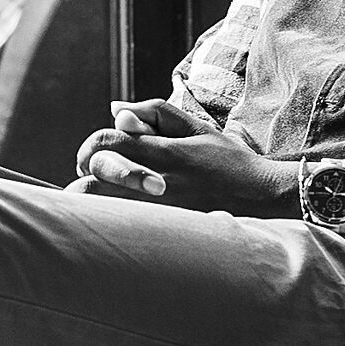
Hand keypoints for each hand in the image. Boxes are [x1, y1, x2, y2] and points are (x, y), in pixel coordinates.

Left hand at [73, 100, 296, 215]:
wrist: (262, 199)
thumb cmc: (229, 162)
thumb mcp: (196, 128)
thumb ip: (155, 114)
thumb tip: (116, 111)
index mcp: (164, 154)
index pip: (106, 144)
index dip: (89, 146)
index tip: (92, 154)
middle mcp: (157, 186)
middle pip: (92, 184)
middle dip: (83, 177)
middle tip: (89, 176)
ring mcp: (159, 214)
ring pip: (103, 212)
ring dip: (93, 201)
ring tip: (101, 195)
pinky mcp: (164, 234)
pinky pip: (123, 229)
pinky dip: (113, 219)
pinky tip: (122, 213)